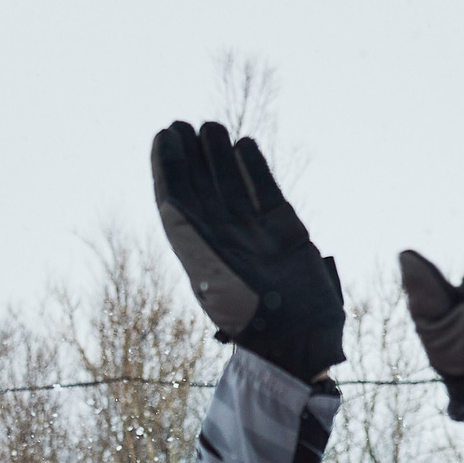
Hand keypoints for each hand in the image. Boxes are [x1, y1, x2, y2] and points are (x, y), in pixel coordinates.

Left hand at [152, 120, 344, 382]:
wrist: (298, 337)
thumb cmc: (249, 311)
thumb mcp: (209, 272)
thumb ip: (188, 234)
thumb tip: (166, 197)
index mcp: (199, 251)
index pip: (176, 202)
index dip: (168, 169)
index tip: (165, 136)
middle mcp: (224, 240)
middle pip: (202, 189)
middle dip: (191, 158)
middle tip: (183, 126)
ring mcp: (255, 235)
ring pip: (232, 186)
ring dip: (219, 158)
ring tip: (211, 129)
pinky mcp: (286, 232)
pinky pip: (266, 192)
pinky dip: (255, 169)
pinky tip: (244, 145)